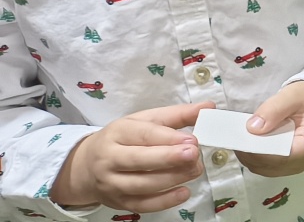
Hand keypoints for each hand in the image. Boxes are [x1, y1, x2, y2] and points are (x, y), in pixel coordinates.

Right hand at [52, 102, 210, 212]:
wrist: (85, 167)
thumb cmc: (122, 139)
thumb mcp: (145, 121)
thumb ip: (177, 115)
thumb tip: (209, 107)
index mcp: (117, 133)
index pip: (143, 135)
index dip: (169, 138)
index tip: (193, 139)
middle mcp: (109, 159)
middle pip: (139, 160)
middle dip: (169, 158)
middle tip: (194, 155)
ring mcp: (111, 183)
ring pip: (141, 184)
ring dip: (172, 179)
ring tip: (195, 170)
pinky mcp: (117, 202)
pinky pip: (141, 205)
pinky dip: (164, 201)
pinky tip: (184, 193)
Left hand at [239, 81, 303, 178]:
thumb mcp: (294, 94)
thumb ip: (274, 109)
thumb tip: (252, 128)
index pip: (284, 155)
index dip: (260, 151)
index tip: (243, 138)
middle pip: (273, 165)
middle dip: (252, 153)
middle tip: (237, 137)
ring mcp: (298, 164)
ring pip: (267, 169)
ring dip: (251, 157)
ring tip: (242, 139)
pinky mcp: (289, 165)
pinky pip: (267, 167)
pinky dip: (255, 158)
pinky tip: (250, 144)